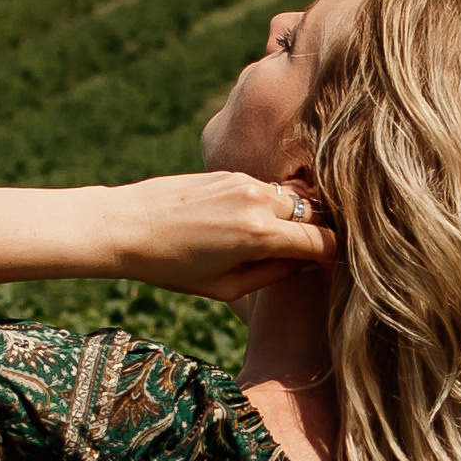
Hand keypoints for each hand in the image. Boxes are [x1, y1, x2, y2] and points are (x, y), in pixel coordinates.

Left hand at [103, 171, 337, 304]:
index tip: (326, 270)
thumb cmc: (172, 266)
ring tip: (266, 243)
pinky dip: (267, 207)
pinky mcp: (231, 172)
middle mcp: (259, 201)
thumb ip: (272, 276)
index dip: (332, 259)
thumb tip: (304, 264)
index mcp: (260, 235)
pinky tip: (240, 226)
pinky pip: (267, 190)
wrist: (127, 224)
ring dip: (290, 220)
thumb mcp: (224, 287)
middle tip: (300, 259)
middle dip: (312, 236)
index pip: (323, 242)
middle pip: (312, 216)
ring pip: (292, 200)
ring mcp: (245, 181)